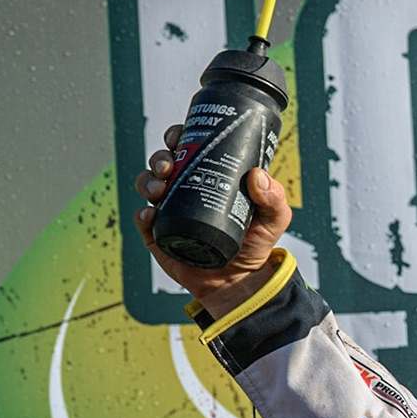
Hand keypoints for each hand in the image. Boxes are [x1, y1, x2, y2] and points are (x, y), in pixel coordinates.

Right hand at [133, 123, 293, 317]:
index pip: (189, 147)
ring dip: (147, 180)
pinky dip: (142, 214)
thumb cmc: (256, 244)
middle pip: (163, 162)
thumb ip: (274, 198)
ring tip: (159, 189)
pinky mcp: (158, 234)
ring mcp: (169, 210)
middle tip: (168, 165)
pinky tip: (150, 214)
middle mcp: (185, 189)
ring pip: (147, 184)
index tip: (179, 137)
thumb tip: (257, 176)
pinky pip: (142, 220)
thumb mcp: (274, 219)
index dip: (179, 136)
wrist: (240, 281)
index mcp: (209, 175)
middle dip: (159, 157)